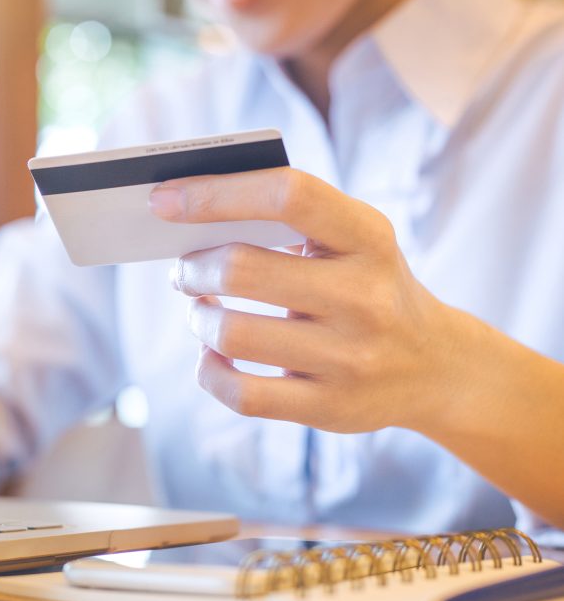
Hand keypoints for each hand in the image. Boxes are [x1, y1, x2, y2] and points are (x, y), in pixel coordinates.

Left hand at [148, 167, 463, 433]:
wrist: (437, 367)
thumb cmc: (367, 287)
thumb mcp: (352, 241)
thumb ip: (286, 221)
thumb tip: (186, 212)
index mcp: (369, 236)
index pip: (288, 195)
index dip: (216, 192)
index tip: (163, 198)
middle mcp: (365, 296)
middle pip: (241, 270)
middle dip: (194, 269)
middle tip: (184, 270)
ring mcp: (349, 358)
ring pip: (231, 334)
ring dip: (197, 319)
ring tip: (199, 311)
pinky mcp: (329, 407)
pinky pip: (240, 393)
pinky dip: (209, 371)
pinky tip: (212, 355)